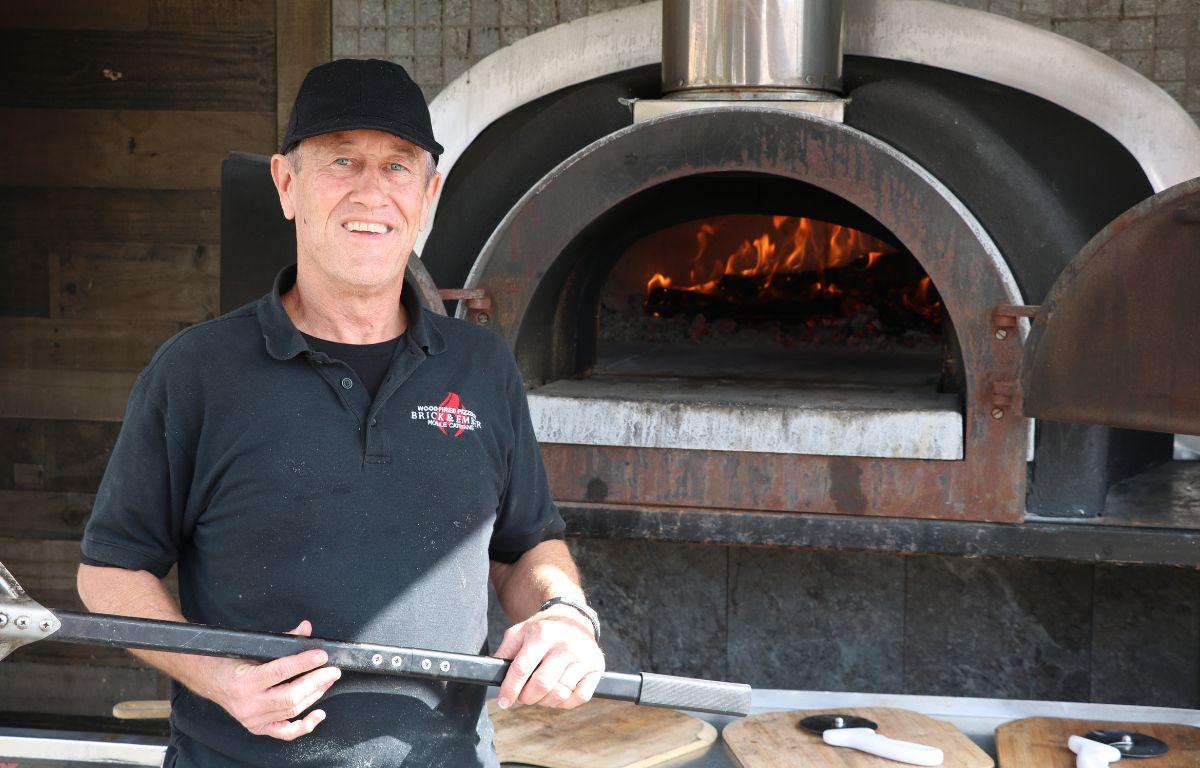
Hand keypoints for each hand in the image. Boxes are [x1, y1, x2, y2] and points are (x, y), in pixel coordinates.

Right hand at [205, 620, 340, 740]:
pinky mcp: (257, 727)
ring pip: (292, 710)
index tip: (321, 655)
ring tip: (327, 681)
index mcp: (243, 682)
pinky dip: (304, 725)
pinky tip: (319, 714)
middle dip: (316, 682)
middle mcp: (247, 704)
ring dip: (314, 695)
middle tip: (332, 670)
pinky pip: (285, 731)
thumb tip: (306, 629)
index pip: (280, 671)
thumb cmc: (230, 661)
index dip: (304, 662)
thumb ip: (281, 641)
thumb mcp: (252, 648)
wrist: (209, 679)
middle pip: (290, 695)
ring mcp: (253, 719)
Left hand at [493, 605, 604, 709]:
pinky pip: (580, 697)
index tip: (504, 701)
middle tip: (524, 696)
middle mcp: (565, 644)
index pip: (521, 669)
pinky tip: (558, 695)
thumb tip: (492, 675)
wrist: (574, 617)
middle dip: (527, 698)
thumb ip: (504, 652)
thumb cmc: (543, 628)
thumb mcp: (520, 632)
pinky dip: (566, 703)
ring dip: (545, 701)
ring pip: (560, 694)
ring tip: (541, 693)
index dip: (510, 689)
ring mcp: (583, 656)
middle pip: (541, 685)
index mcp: (543, 634)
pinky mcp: (596, 667)